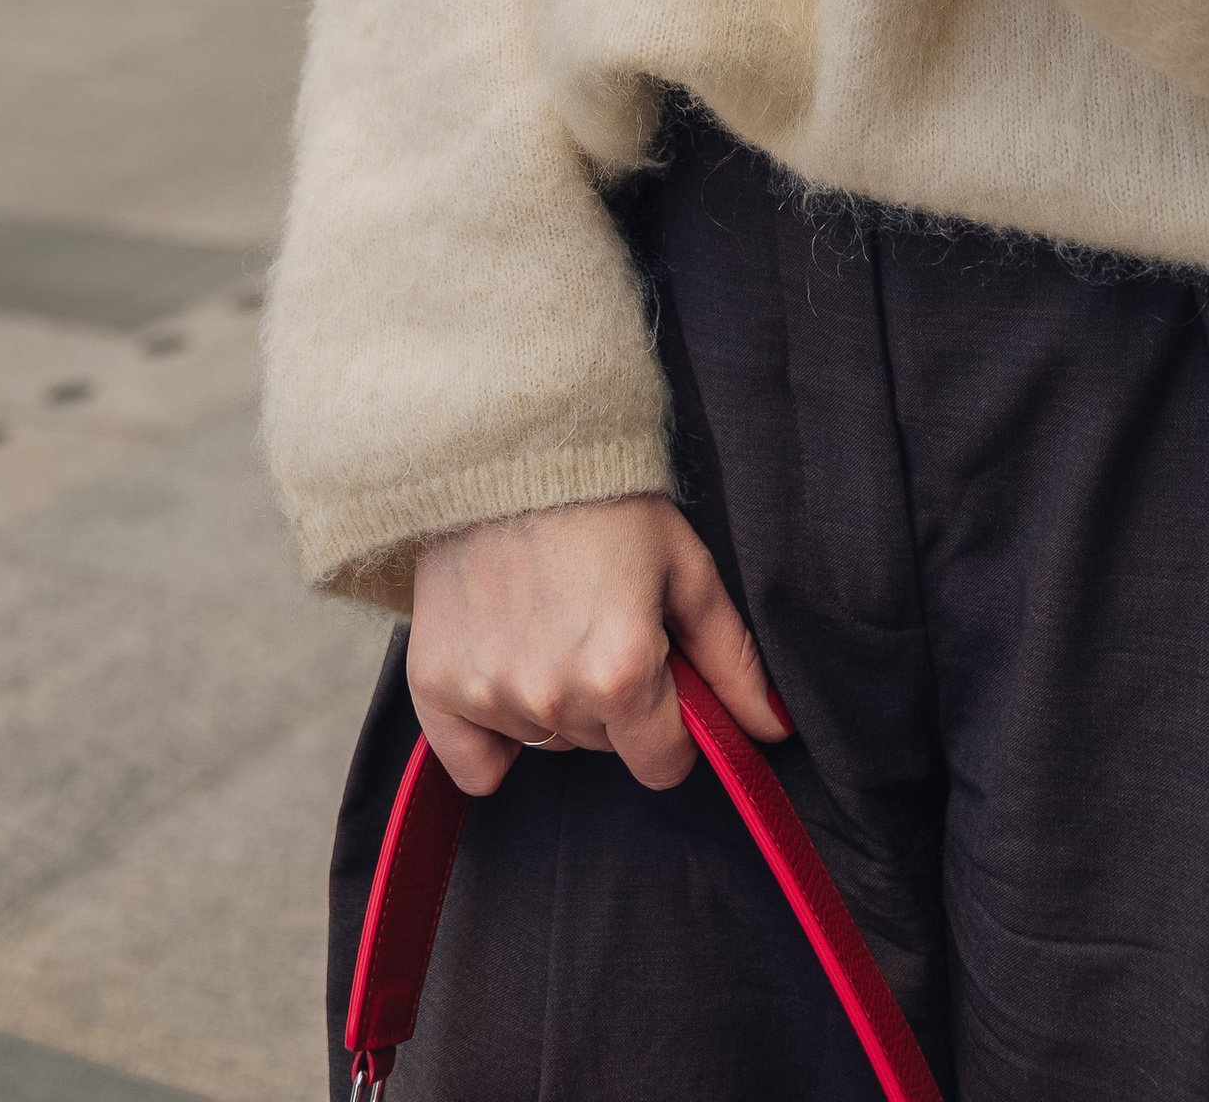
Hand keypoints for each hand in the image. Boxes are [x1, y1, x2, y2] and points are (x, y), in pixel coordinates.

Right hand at [407, 496, 789, 796]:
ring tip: (550, 618)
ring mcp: (489, 693)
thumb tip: (772, 732)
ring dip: (556, 702)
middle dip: (614, 700)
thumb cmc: (607, 499)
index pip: (664, 764)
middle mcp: (552, 697)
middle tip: (599, 620)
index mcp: (622, 672)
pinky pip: (474, 764)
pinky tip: (505, 670)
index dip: (671, 723)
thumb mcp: (684, 566)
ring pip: (547, 744)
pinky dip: (490, 737)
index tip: (658, 671)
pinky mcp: (436, 683)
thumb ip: (731, 660)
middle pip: (604, 747)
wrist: (505, 444)